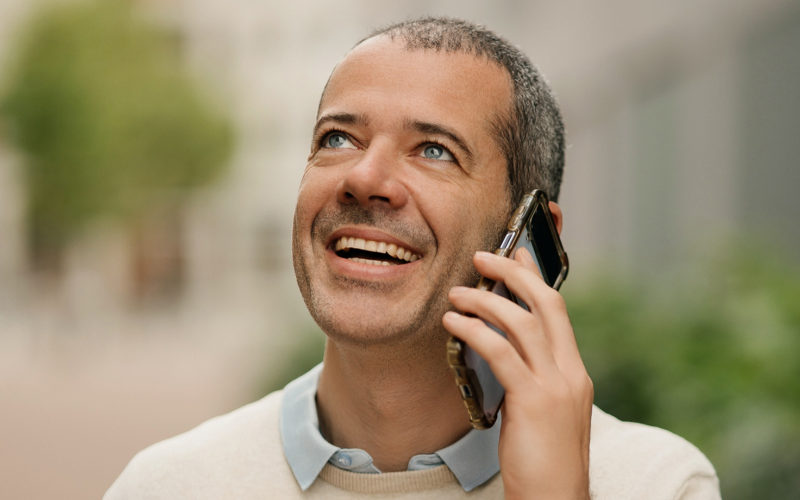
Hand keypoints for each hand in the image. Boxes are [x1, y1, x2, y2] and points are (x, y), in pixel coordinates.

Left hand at [443, 249, 592, 499]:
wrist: (556, 499)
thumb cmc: (543, 460)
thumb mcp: (543, 410)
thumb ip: (530, 377)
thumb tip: (500, 349)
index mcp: (575, 372)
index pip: (557, 311)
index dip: (536, 278)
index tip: (516, 254)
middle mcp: (571, 373)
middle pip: (545, 305)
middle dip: (513, 273)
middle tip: (483, 256)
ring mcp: (556, 386)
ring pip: (522, 323)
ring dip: (485, 301)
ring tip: (456, 293)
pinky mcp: (534, 402)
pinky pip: (501, 353)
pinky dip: (474, 330)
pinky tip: (454, 322)